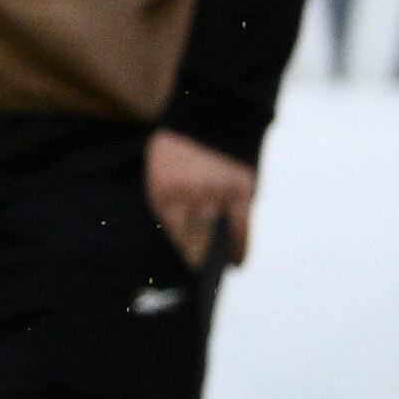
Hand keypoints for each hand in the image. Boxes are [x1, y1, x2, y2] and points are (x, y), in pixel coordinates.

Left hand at [147, 129, 254, 271]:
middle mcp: (189, 194)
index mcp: (161, 189)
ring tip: (208, 275)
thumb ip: (164, 200)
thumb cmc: (177, 146)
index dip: (169, 257)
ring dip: (211, 256)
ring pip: (213, 234)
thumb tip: (170, 235)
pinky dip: (239, 247)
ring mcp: (217, 193)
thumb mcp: (157, 169)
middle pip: (188, 238)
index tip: (166, 277)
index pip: (164, 233)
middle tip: (186, 285)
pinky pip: (241, 226)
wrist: (211, 113)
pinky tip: (236, 263)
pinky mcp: (241, 190)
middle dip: (188, 262)